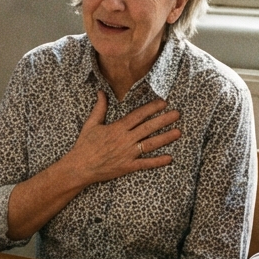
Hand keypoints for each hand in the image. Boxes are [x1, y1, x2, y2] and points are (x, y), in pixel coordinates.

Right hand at [65, 92, 180, 187]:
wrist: (79, 167)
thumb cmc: (84, 145)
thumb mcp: (91, 124)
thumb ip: (99, 108)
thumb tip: (101, 92)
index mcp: (117, 128)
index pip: (138, 115)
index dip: (152, 108)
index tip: (163, 103)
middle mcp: (125, 140)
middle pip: (148, 128)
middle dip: (164, 120)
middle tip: (177, 114)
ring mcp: (127, 154)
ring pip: (150, 144)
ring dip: (165, 138)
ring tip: (178, 132)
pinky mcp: (127, 167)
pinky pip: (145, 164)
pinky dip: (157, 161)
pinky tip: (169, 158)